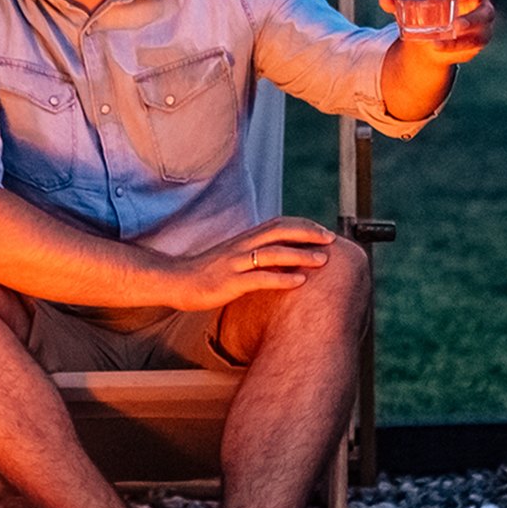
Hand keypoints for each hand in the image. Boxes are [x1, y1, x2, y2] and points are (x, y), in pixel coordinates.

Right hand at [155, 218, 334, 311]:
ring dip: (301, 255)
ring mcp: (235, 264)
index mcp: (243, 239)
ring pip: (273, 253)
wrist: (175, 282)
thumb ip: (253, 253)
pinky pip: (259, 278)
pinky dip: (282, 279)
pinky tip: (299, 281)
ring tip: (323, 260)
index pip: (279, 224)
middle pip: (280, 232)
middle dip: (308, 233)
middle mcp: (241, 247)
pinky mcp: (229, 283)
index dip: (303, 225)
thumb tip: (278, 255)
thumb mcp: (231, 257)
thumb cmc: (205, 273)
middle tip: (331, 239)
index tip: (324, 231)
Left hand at [379, 0, 496, 62]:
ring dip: (471, 19)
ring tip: (456, 26)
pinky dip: (456, 45)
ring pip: (486, 13)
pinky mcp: (479, 37)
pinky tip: (438, 46)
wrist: (428, 42)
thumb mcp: (408, 4)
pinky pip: (474, 41)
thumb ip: (395, 0)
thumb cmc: (423, 11)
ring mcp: (482, 14)